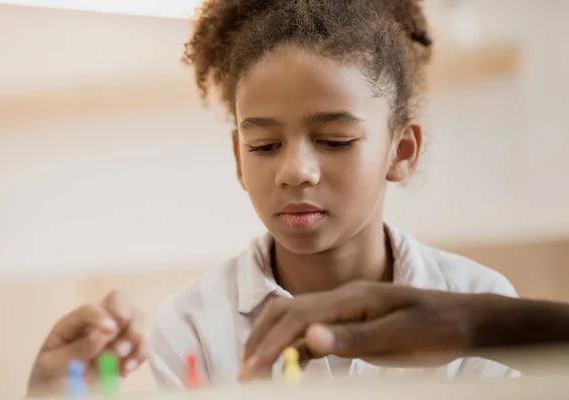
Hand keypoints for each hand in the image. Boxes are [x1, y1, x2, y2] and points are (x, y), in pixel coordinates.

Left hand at [28, 291, 145, 395]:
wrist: (60, 398)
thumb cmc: (51, 381)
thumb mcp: (53, 367)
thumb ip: (76, 349)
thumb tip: (102, 333)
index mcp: (74, 323)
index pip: (91, 309)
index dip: (102, 316)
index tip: (110, 331)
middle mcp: (97, 323)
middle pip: (120, 299)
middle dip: (125, 315)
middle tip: (119, 338)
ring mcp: (114, 336)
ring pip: (136, 317)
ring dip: (134, 336)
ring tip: (121, 359)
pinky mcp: (127, 352)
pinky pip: (143, 343)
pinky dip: (140, 354)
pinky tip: (126, 369)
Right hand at [239, 281, 480, 379]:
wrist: (464, 319)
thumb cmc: (437, 330)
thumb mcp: (399, 338)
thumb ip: (353, 338)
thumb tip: (307, 340)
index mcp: (351, 299)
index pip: (296, 318)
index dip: (270, 345)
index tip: (250, 372)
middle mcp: (341, 299)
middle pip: (285, 312)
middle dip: (260, 341)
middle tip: (244, 374)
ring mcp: (344, 310)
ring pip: (293, 319)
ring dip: (271, 342)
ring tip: (256, 370)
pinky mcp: (349, 323)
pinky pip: (311, 332)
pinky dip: (291, 348)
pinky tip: (286, 366)